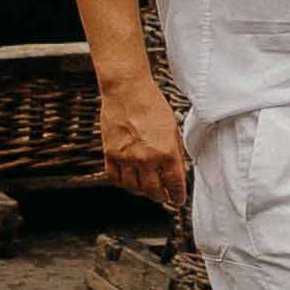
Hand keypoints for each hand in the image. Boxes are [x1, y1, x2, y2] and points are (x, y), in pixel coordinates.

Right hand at [95, 71, 188, 210]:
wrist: (127, 90)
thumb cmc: (152, 104)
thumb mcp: (173, 128)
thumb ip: (176, 152)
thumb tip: (178, 170)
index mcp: (166, 152)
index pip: (174, 184)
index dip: (178, 196)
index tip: (178, 200)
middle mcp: (146, 158)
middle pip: (154, 191)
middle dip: (161, 197)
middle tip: (164, 196)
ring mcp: (126, 158)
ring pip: (134, 188)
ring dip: (142, 192)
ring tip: (146, 189)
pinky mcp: (110, 154)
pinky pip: (115, 178)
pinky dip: (123, 183)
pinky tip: (129, 180)